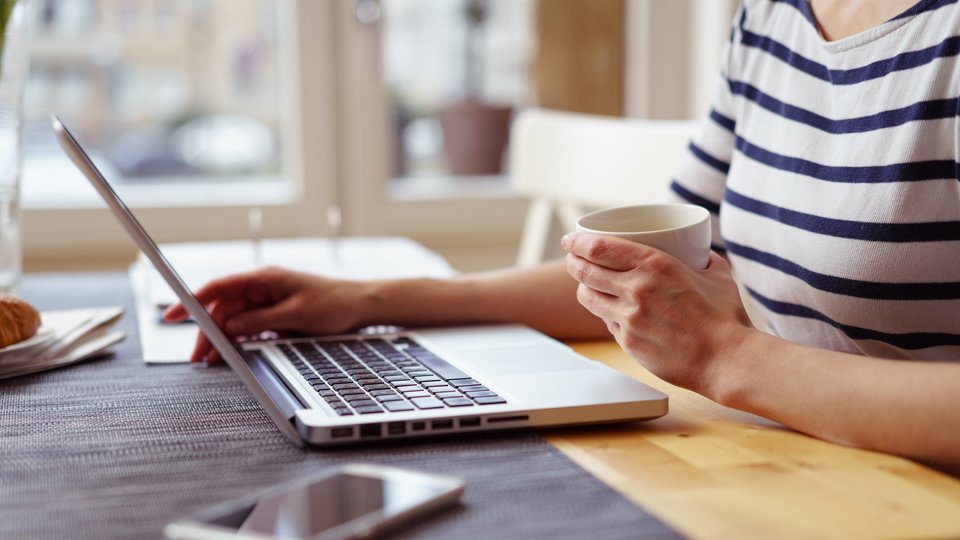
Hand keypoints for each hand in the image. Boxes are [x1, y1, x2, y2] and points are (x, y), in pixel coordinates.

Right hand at [163, 266, 371, 362]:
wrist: (362, 305)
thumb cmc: (334, 303)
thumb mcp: (295, 315)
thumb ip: (260, 321)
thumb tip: (230, 326)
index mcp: (264, 279)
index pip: (219, 287)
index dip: (192, 300)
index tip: (172, 314)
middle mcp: (263, 287)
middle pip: (223, 309)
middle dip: (207, 331)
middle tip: (197, 355)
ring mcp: (268, 301)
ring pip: (234, 320)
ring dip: (221, 339)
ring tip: (209, 360)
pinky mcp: (275, 314)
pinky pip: (249, 326)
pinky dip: (238, 340)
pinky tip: (229, 354)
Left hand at [561, 233, 753, 395]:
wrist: (726, 359)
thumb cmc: (725, 317)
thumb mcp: (716, 273)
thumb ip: (702, 258)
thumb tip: (699, 252)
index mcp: (654, 264)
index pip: (598, 248)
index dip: (577, 242)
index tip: (570, 239)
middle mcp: (635, 289)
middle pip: (585, 270)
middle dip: (573, 262)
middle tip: (572, 258)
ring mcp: (628, 318)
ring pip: (589, 297)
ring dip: (583, 287)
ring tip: (586, 283)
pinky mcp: (628, 342)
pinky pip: (606, 321)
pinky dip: (604, 312)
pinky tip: (609, 309)